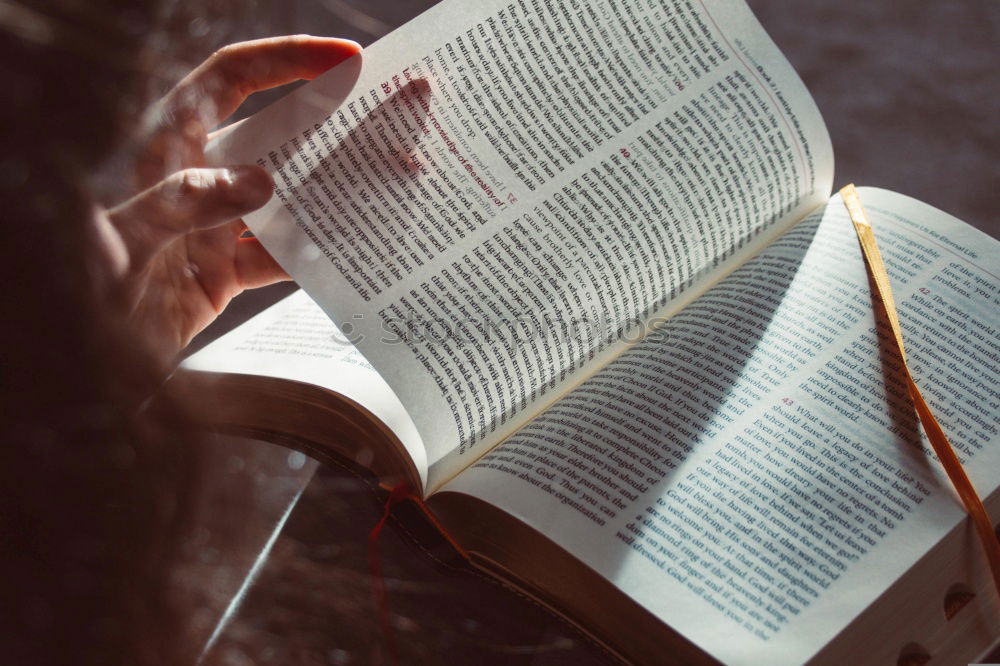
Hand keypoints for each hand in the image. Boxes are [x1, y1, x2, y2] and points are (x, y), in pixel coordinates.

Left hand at [101, 36, 360, 360]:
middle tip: (386, 123)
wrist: (82, 362)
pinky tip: (349, 253)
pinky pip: (281, 255)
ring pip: (288, 197)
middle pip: (274, 136)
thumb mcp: (126, 239)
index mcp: (168, 149)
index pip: (232, 79)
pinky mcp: (227, 270)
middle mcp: (198, 179)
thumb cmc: (90, 292)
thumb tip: (259, 183)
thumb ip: (185, 202)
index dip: (287, 59)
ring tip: (384, 185)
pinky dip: (314, 256)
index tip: (345, 60)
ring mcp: (217, 225)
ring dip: (333, 194)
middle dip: (331, 127)